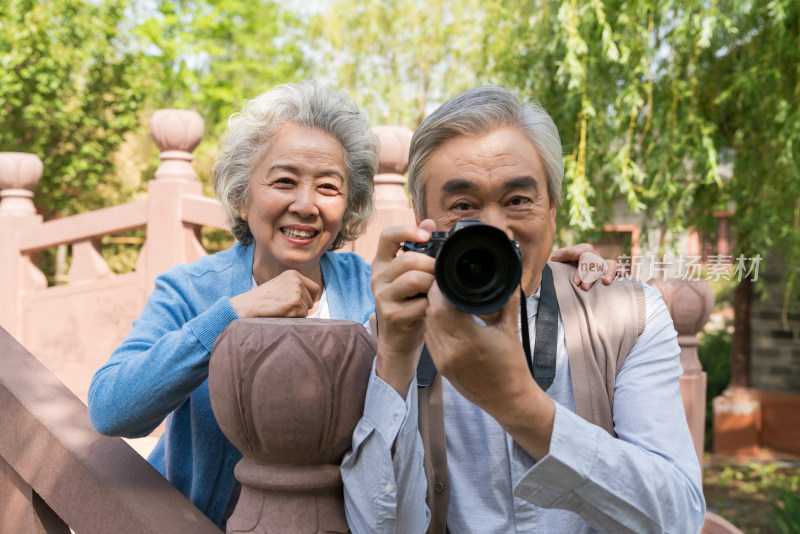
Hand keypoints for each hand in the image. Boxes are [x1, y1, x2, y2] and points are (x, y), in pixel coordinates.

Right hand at [230, 270, 319, 317]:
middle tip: (284, 309)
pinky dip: (293, 319)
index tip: (300, 304)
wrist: (246, 306)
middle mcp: (297, 280)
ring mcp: (296, 291)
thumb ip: (294, 289)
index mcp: (293, 274)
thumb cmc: (261, 300)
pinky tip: (280, 314)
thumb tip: (313, 302)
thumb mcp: (279, 287)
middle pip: (311, 301)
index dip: (309, 298)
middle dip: (301, 308)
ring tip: (279, 310)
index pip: (314, 288)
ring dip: (295, 314)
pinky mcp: (295, 303)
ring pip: (307, 310)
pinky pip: (302, 317)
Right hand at [371, 219, 436, 396]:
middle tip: (443, 274)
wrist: (399, 339)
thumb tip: (430, 222)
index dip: (408, 231)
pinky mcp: (392, 315)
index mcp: (382, 262)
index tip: (427, 236)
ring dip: (434, 284)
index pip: (388, 236)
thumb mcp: (410, 274)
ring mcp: (382, 297)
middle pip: (408, 259)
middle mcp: (377, 277)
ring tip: (438, 290)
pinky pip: (420, 303)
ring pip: (415, 280)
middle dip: (432, 265)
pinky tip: (433, 308)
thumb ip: (418, 248)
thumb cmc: (409, 302)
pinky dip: (433, 305)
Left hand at [423, 282, 554, 458]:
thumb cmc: (512, 367)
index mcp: (470, 341)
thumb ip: (506, 301)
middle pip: (431, 314)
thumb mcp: (511, 330)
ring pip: (428, 326)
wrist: (508, 400)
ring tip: (444, 300)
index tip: (446, 279)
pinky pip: (430, 339)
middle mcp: (452, 352)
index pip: (441, 307)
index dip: (439, 290)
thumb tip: (508, 277)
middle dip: (434, 297)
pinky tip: (444, 319)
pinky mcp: (440, 368)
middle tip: (444, 285)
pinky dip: (434, 326)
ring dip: (432, 311)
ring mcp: (443, 362)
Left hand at [550, 244, 616, 288]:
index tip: (576, 282)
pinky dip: (621, 271)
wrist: (561, 268)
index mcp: (583, 249)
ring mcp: (602, 262)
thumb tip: (578, 253)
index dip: (581, 269)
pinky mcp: (607, 270)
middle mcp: (594, 255)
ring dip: (609, 272)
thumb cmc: (559, 264)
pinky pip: (617, 268)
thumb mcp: (558, 258)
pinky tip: (623, 276)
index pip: (585, 256)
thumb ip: (565, 254)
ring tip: (606, 282)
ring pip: (610, 264)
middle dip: (591, 275)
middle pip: (597, 262)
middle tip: (585, 288)